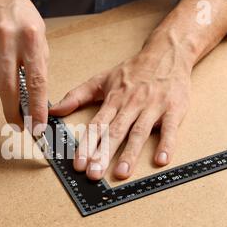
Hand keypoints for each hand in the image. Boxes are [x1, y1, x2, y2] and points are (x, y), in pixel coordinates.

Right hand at [0, 0, 48, 132]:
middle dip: (13, 113)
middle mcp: (7, 42)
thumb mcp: (40, 36)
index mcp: (31, 39)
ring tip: (10, 83)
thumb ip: (39, 65)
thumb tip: (37, 97)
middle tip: (18, 126)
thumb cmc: (21, 16)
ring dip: (3, 92)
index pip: (36, 82)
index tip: (38, 126)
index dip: (37, 108)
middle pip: (8, 89)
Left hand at [49, 52, 191, 179]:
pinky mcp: (173, 109)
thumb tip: (53, 110)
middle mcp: (131, 104)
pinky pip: (170, 129)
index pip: (97, 125)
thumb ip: (76, 96)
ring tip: (121, 173)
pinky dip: (167, 144)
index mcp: (113, 100)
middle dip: (103, 154)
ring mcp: (153, 107)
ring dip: (130, 154)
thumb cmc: (133, 71)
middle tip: (94, 174)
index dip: (86, 145)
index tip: (78, 164)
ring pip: (139, 132)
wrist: (167, 53)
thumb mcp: (102, 79)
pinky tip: (161, 160)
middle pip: (115, 132)